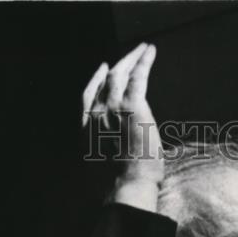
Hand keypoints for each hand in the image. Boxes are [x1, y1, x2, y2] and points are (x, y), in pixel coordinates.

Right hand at [82, 43, 163, 209]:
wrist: (125, 188)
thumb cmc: (119, 187)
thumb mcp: (103, 169)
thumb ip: (105, 153)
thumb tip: (116, 154)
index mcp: (87, 130)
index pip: (88, 96)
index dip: (96, 80)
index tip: (103, 68)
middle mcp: (96, 115)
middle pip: (106, 81)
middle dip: (118, 64)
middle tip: (130, 54)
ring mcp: (112, 108)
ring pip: (121, 74)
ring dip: (132, 58)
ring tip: (143, 48)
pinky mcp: (132, 106)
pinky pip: (138, 76)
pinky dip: (144, 61)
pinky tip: (150, 51)